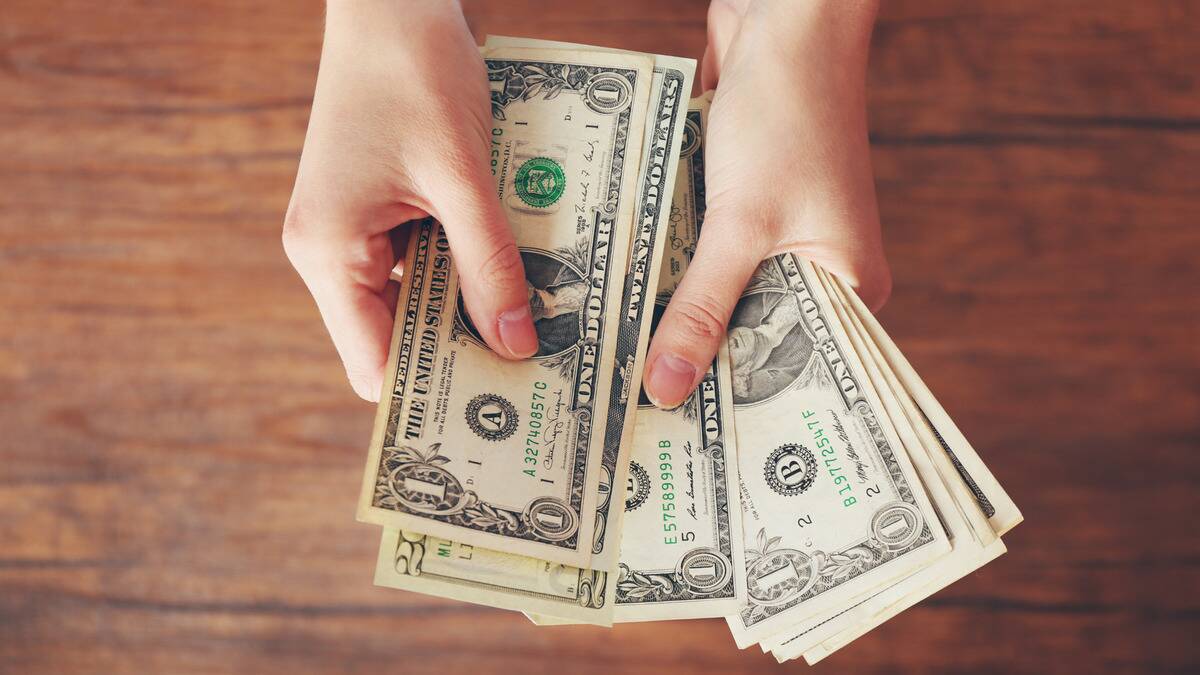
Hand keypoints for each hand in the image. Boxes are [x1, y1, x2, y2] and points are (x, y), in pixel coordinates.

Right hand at [283, 0, 536, 401]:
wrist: (391, 2)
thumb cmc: (413, 74)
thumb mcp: (462, 177)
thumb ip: (489, 264)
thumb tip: (515, 345)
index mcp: (329, 253)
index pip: (374, 364)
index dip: (429, 395)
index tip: (495, 414)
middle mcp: (330, 252)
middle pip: (395, 337)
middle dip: (458, 355)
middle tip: (532, 379)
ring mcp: (352, 231)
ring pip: (414, 301)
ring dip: (467, 309)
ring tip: (535, 332)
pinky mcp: (377, 210)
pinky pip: (422, 261)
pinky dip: (463, 270)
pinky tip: (514, 276)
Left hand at [643, 0, 891, 407]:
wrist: (784, 19)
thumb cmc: (787, 115)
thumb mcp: (740, 224)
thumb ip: (700, 307)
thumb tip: (665, 388)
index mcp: (848, 287)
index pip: (799, 373)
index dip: (744, 410)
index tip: (689, 450)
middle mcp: (819, 269)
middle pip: (752, 337)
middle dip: (699, 366)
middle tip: (637, 421)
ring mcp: (779, 237)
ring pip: (720, 296)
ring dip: (675, 318)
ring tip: (619, 375)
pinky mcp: (743, 207)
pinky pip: (702, 255)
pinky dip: (669, 272)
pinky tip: (623, 306)